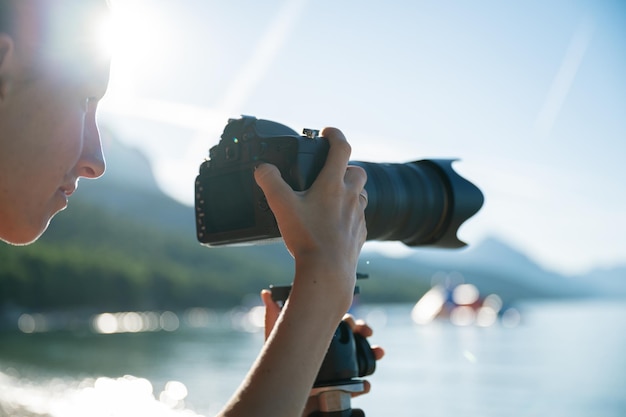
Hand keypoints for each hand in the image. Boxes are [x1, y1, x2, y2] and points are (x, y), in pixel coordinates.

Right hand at [254, 127, 367, 313]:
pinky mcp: (360, 234)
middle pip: (357, 171)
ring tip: (332, 197)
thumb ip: (270, 181)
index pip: (341, 148)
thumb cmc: (307, 238)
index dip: (335, 134)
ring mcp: (358, 216)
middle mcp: (350, 196)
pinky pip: (359, 217)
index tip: (327, 132)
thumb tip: (262, 167)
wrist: (328, 271)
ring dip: (350, 190)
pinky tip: (336, 223)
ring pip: (360, 194)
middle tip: (330, 171)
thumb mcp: (282, 206)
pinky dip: (350, 214)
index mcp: (333, 184)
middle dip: (345, 166)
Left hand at [261, 290, 384, 388]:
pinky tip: (364, 383)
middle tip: (367, 331)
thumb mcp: (274, 338)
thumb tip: (266, 293)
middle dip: (364, 332)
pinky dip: (363, 385)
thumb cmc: (274, 364)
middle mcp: (330, 351)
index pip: (339, 323)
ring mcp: (336, 370)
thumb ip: (273, 316)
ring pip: (361, 359)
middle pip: (353, 337)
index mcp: (319, 335)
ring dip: (372, 354)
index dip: (348, 320)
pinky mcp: (337, 390)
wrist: (278, 392)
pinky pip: (356, 387)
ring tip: (378, 352)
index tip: (353, 321)